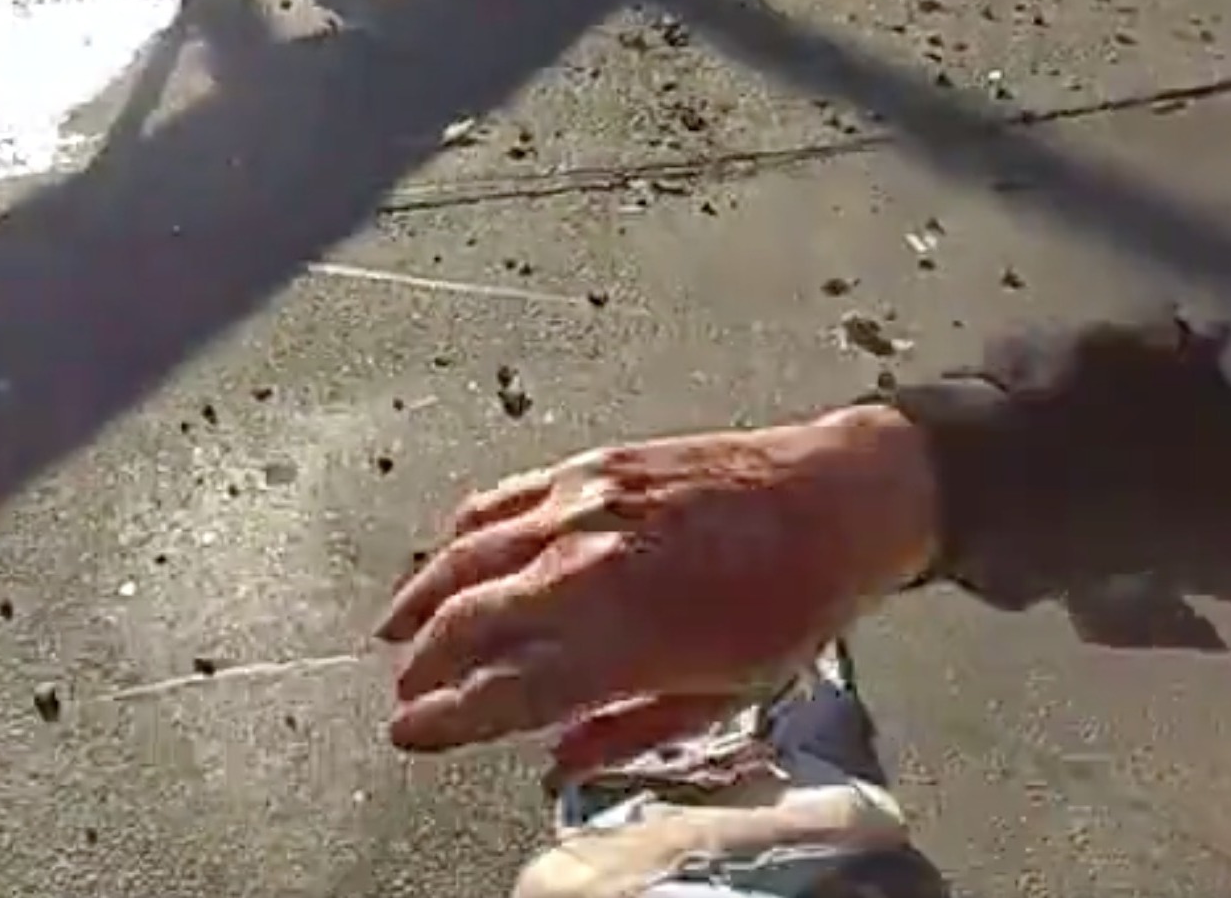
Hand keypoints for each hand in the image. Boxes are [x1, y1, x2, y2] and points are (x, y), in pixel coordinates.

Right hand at [379, 404, 938, 775]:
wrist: (835, 499)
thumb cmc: (792, 604)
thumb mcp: (724, 694)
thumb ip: (629, 731)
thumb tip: (556, 765)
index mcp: (620, 640)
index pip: (499, 693)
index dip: (443, 720)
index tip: (407, 735)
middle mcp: (588, 568)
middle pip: (468, 624)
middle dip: (423, 667)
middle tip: (404, 694)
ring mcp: (584, 506)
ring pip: (468, 555)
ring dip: (422, 597)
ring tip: (395, 631)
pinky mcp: (594, 465)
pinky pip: (504, 499)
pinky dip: (462, 532)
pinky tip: (447, 554)